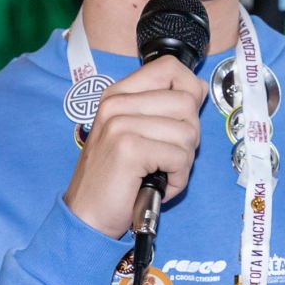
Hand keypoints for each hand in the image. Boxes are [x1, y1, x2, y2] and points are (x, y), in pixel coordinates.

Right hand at [64, 56, 205, 238]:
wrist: (86, 216)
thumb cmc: (116, 179)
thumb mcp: (134, 133)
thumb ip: (162, 108)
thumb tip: (198, 88)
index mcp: (118, 95)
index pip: (170, 68)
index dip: (189, 90)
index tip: (183, 117)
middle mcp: (116, 104)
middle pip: (186, 102)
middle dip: (189, 137)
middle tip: (167, 157)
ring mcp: (120, 124)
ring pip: (188, 132)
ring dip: (183, 162)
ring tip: (160, 173)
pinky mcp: (128, 149)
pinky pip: (179, 157)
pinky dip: (177, 179)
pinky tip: (158, 184)